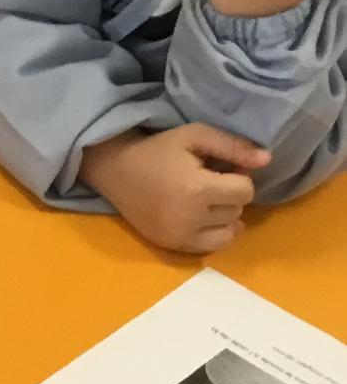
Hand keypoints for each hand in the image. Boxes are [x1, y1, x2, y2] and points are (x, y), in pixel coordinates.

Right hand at [79, 124, 271, 253]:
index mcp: (196, 189)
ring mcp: (178, 235)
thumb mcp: (196, 136)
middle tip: (209, 183)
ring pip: (228, 234)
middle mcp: (188, 218)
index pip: (245, 192)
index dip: (238, 177)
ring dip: (224, 217)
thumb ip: (234, 146)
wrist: (115, 170)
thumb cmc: (158, 150)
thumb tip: (268, 160)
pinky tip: (202, 219)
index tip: (220, 169)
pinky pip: (210, 248)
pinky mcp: (170, 245)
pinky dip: (213, 234)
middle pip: (236, 212)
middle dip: (230, 197)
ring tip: (206, 202)